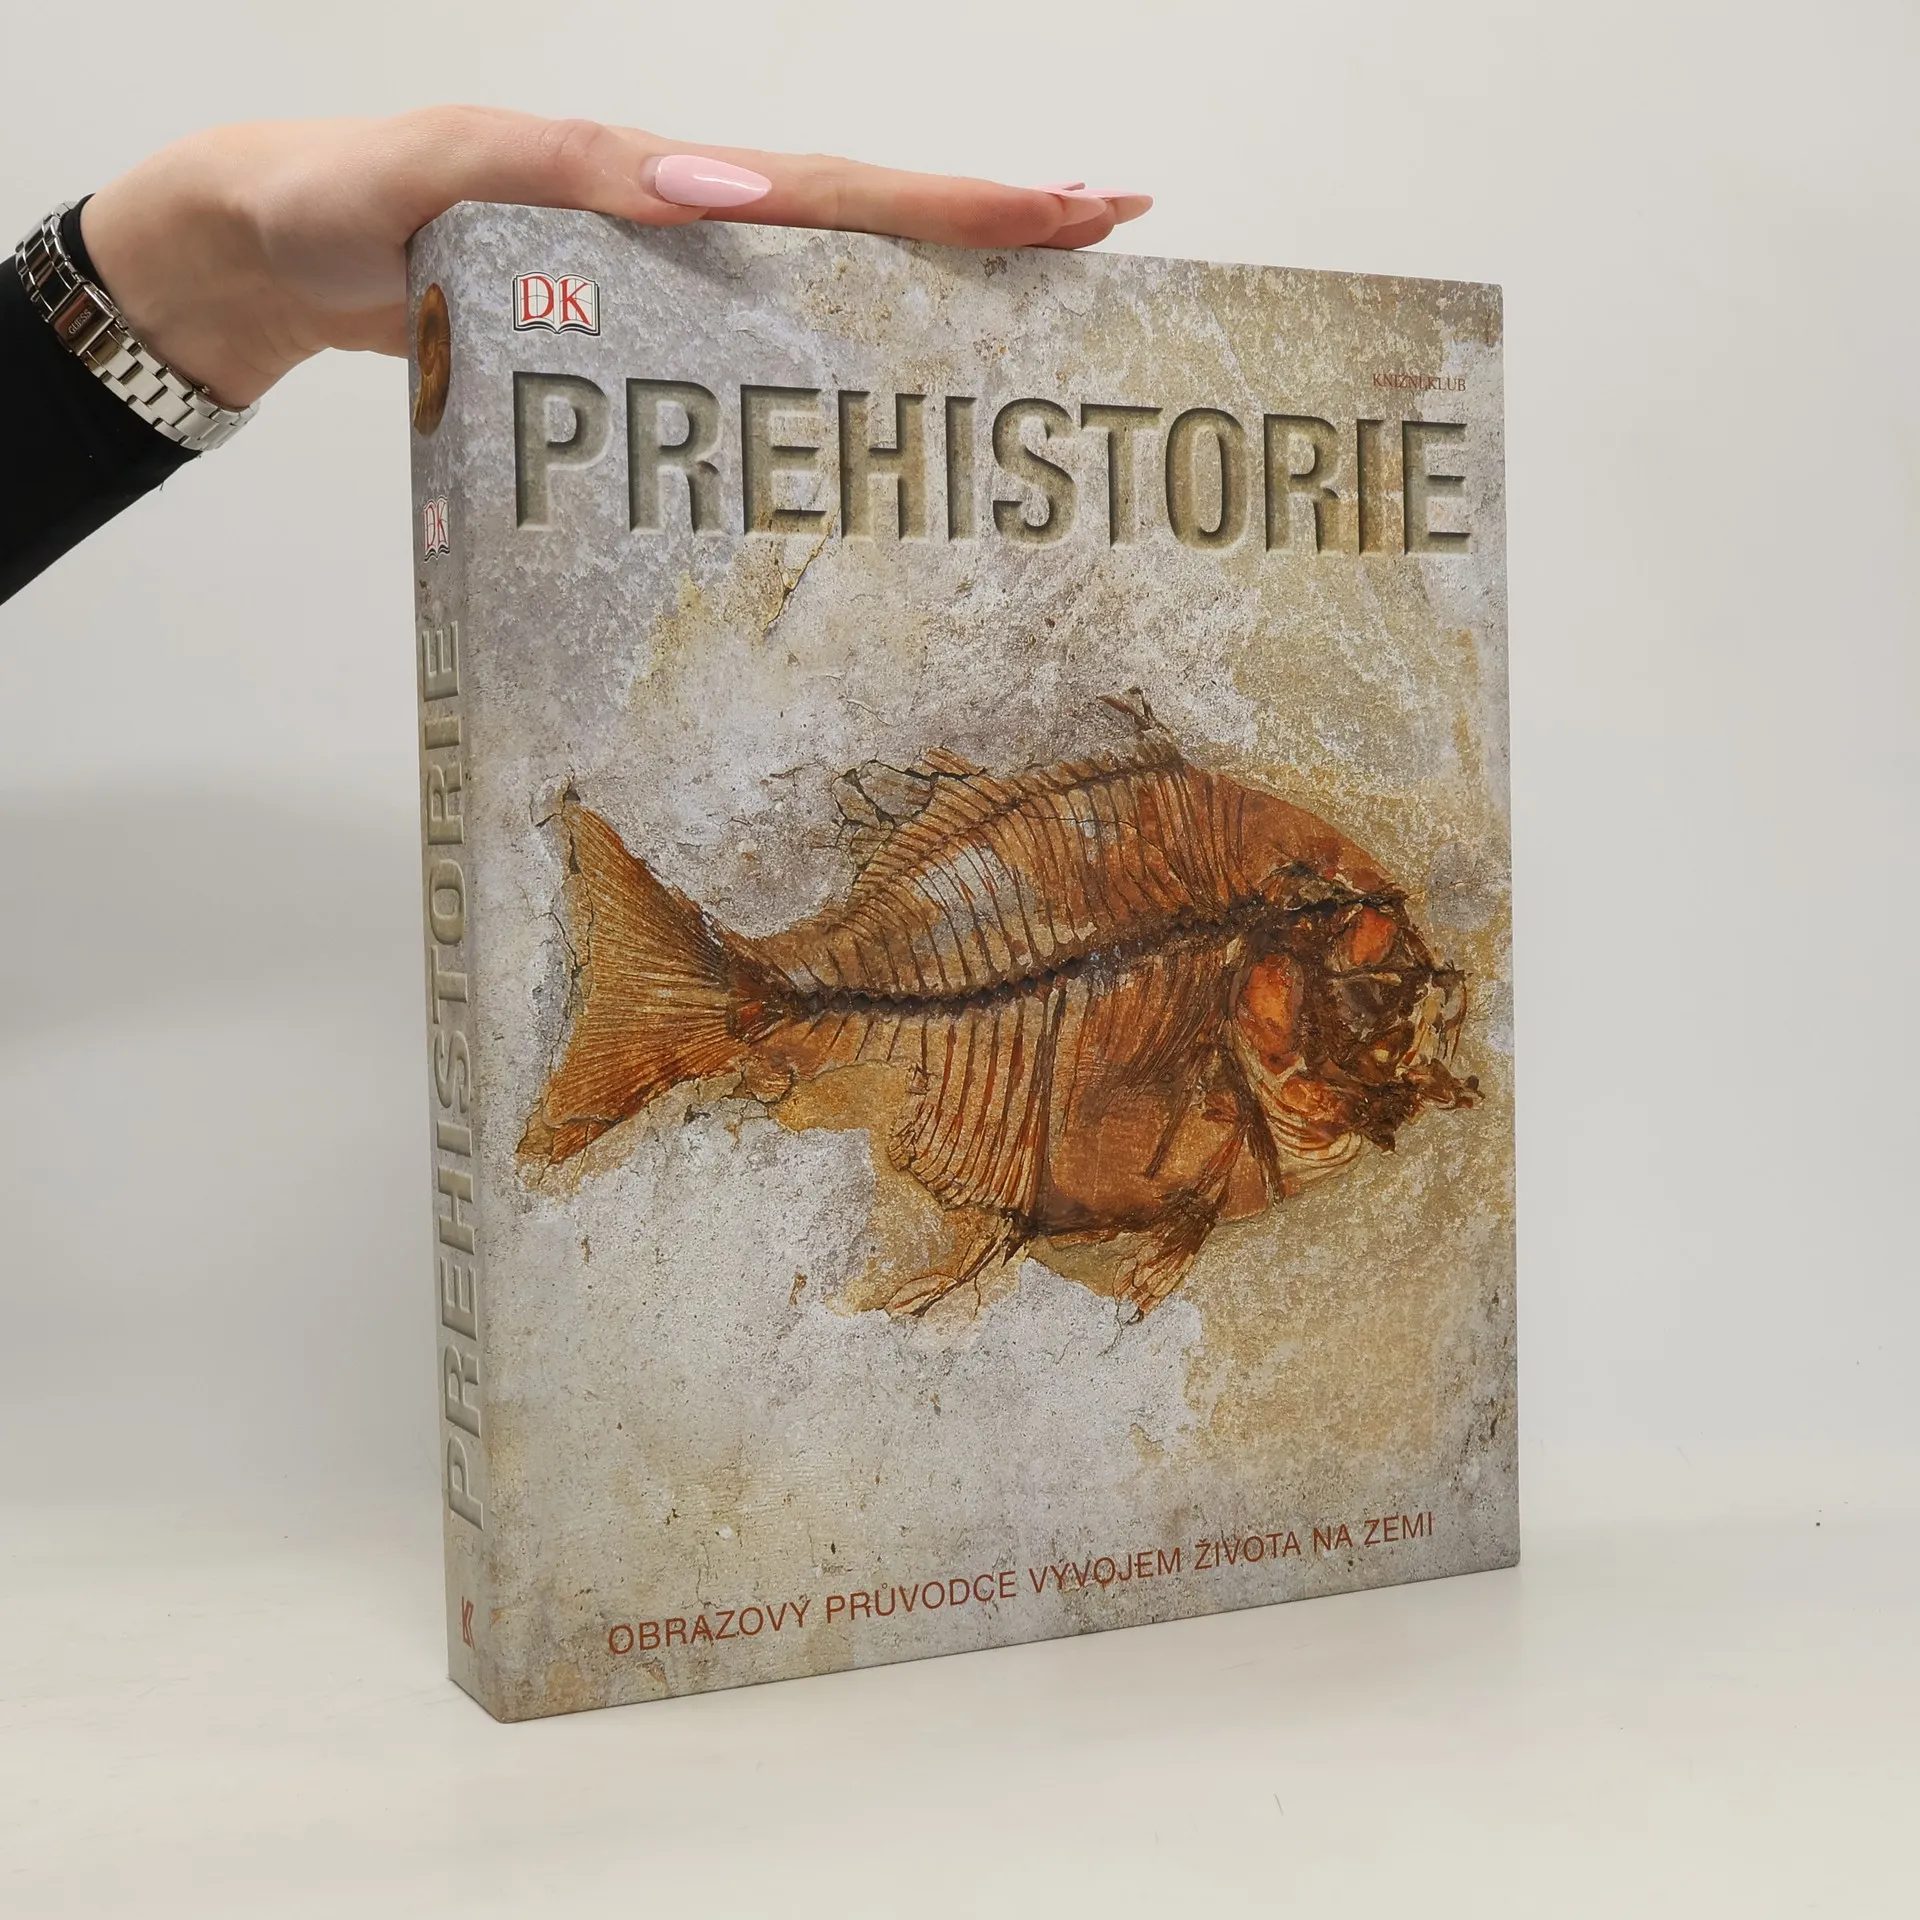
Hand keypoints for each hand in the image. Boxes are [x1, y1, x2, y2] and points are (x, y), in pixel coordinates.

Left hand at [78, 109, 1151, 410]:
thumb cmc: (338, 202)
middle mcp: (678, 225)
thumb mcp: (436, 169)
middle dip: (986, 223)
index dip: (953, 201)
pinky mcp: (633, 338)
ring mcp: (661, 284)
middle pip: (860, 223)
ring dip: (932, 287)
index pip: (832, 188)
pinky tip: (879, 388)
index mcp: (653, 181)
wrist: (271, 249)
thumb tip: (727, 188)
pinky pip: (756, 343)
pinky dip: (835, 352)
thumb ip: (564, 171)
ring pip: (823, 280)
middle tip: (1107, 232)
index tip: (1066, 206)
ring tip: (1038, 303)